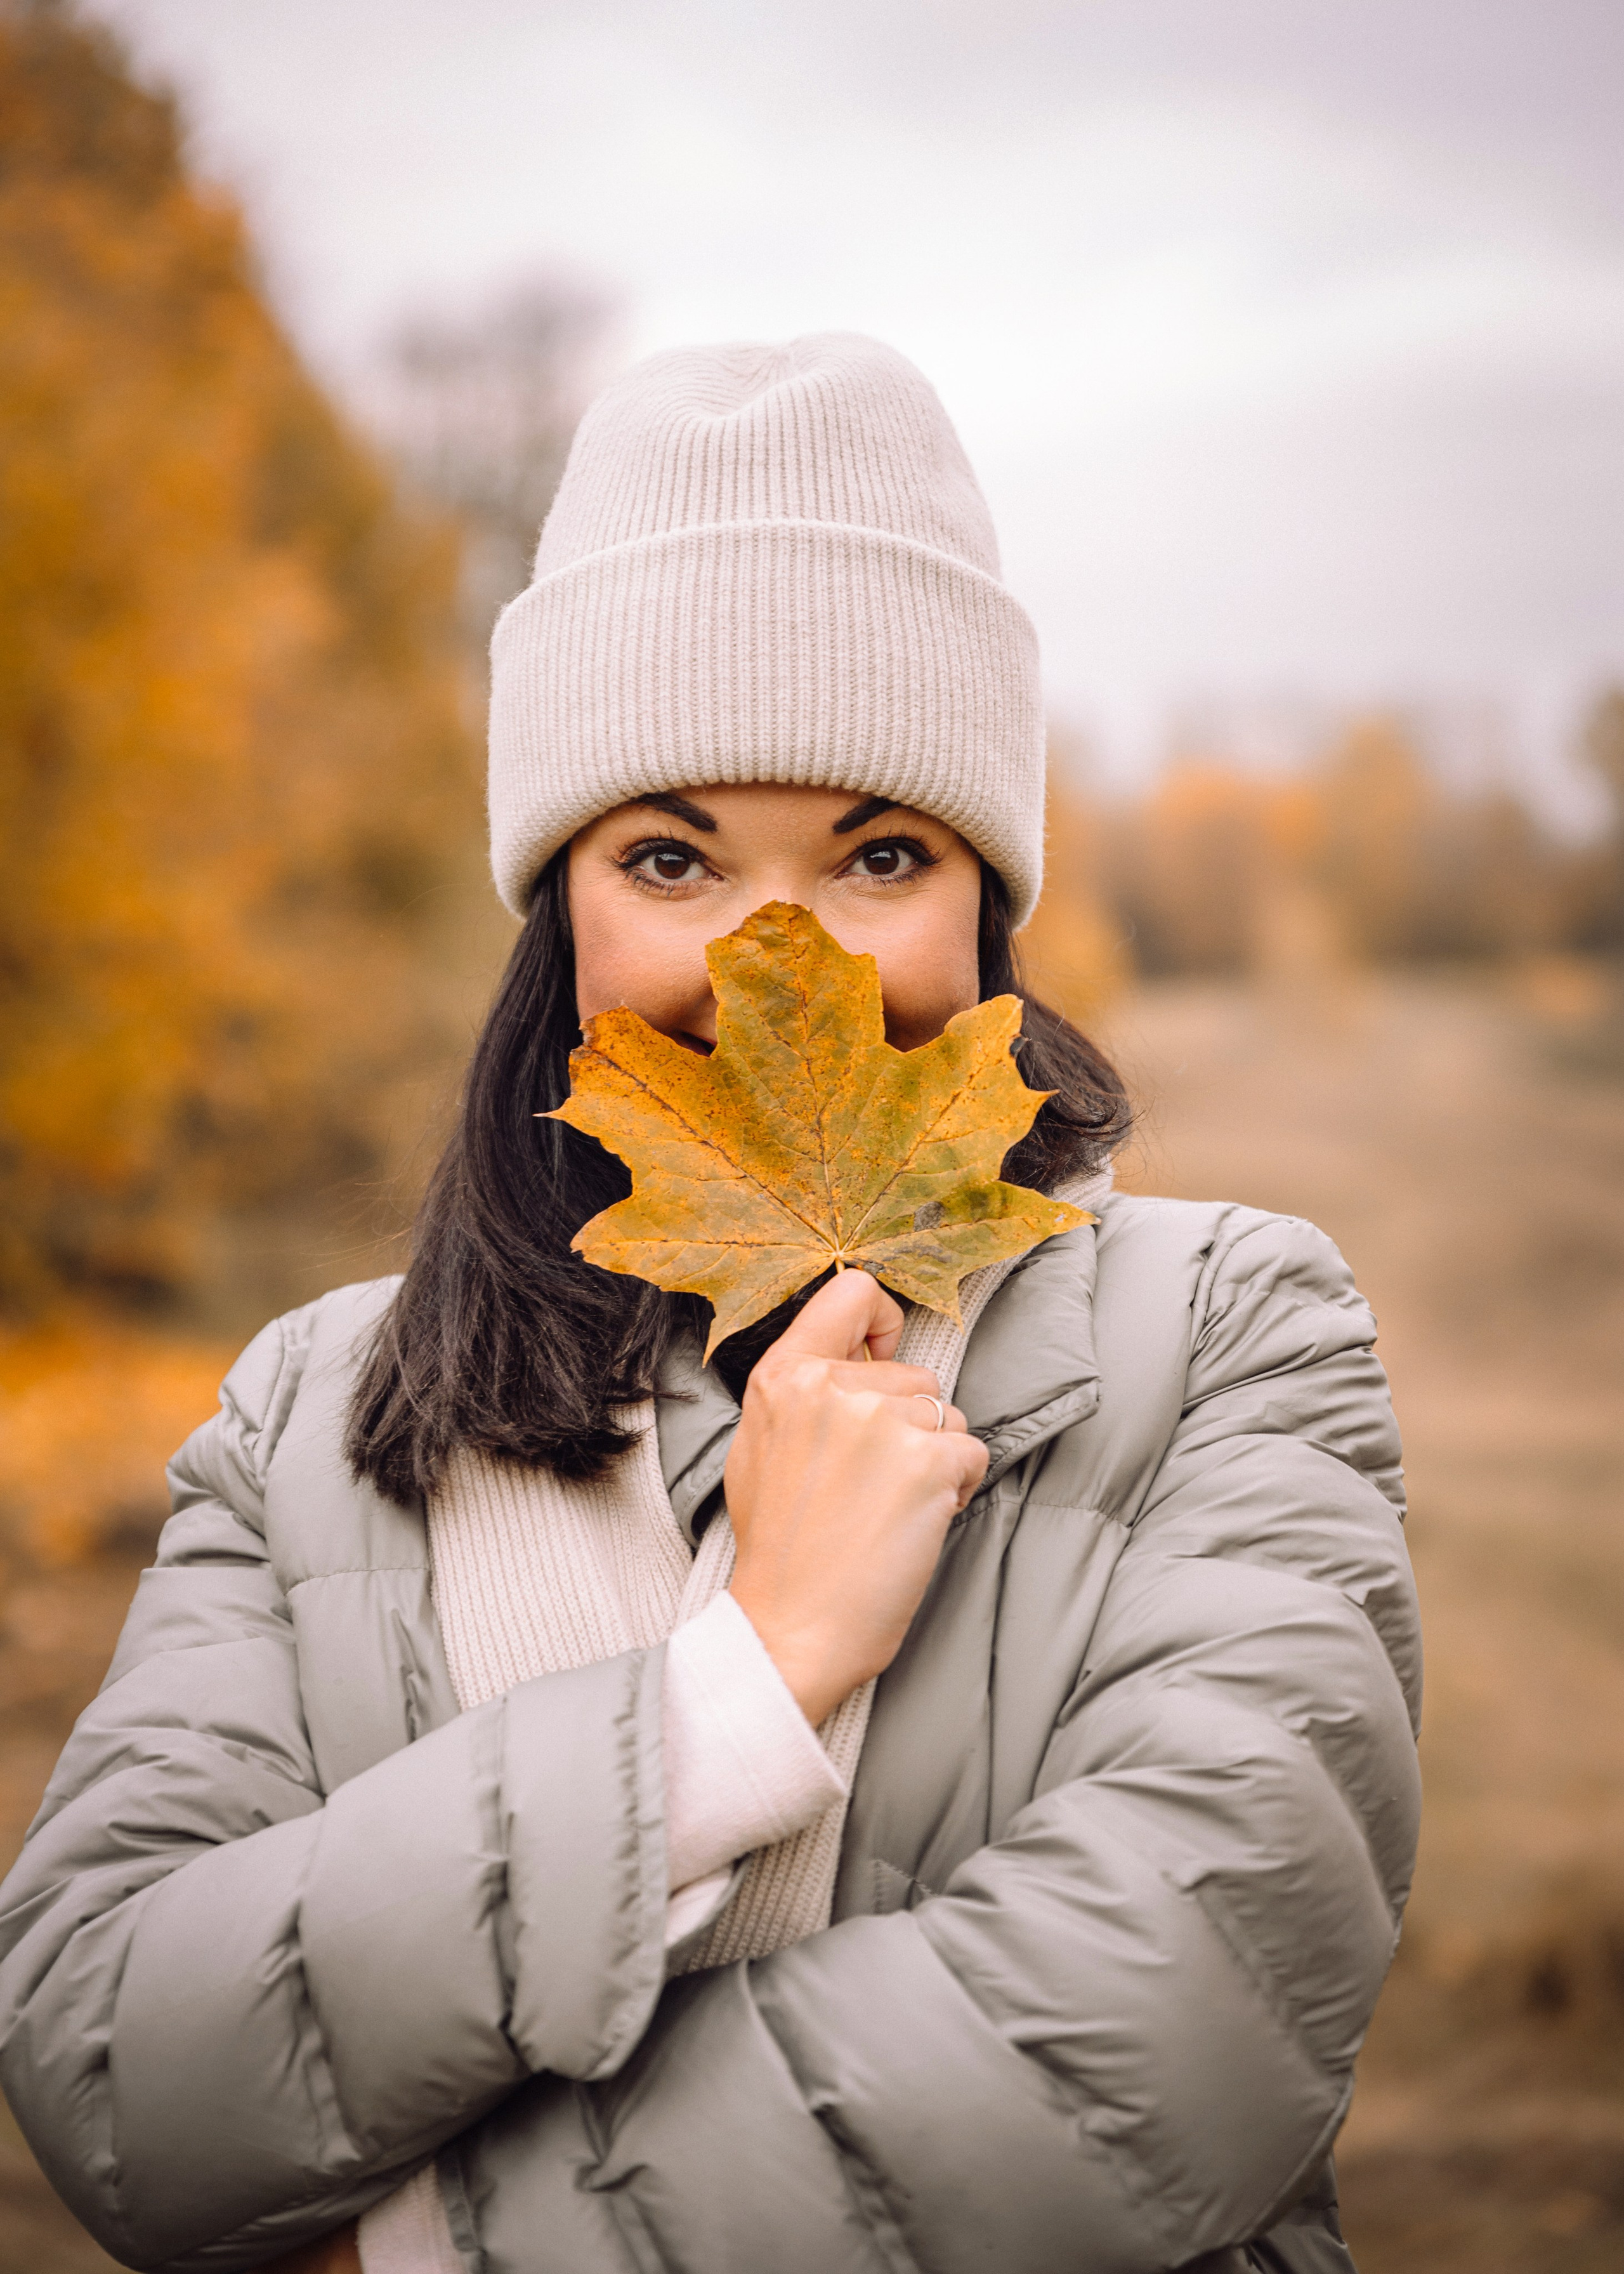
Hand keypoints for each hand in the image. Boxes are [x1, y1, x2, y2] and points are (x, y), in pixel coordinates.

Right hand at [725, 1270, 988, 1726]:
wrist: (790, 1630)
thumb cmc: (780, 1550)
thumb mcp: (760, 1447)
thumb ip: (804, 1393)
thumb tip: (860, 1358)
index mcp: (783, 1376)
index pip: (852, 1292)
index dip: (882, 1323)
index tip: (883, 1359)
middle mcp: (830, 1387)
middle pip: (914, 1374)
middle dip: (910, 1425)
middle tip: (873, 1485)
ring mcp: (881, 1423)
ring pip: (947, 1415)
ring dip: (936, 1459)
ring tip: (889, 1508)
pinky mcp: (927, 1462)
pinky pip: (972, 1452)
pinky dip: (957, 1488)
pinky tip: (915, 1523)